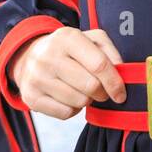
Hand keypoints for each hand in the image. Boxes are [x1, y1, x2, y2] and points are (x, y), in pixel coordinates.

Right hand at [9, 28, 126, 119]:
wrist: (30, 57)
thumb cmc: (69, 49)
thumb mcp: (90, 39)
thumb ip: (110, 51)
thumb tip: (121, 71)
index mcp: (67, 37)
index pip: (99, 64)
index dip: (114, 82)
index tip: (121, 93)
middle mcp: (49, 56)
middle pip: (90, 86)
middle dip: (102, 92)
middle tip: (100, 90)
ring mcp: (37, 77)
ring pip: (79, 102)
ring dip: (87, 100)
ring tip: (81, 89)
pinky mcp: (31, 96)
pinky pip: (65, 113)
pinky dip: (72, 109)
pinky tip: (68, 97)